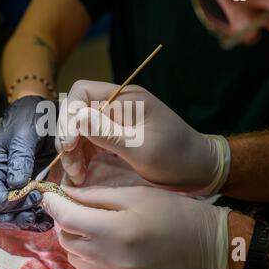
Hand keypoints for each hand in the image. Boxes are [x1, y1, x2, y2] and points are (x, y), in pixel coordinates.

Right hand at [0, 96, 56, 231]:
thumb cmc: (30, 118)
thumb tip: (17, 185)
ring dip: (26, 222)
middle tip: (39, 213)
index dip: (11, 203)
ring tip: (46, 220)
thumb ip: (20, 157)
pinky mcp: (26, 189)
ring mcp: (10, 186)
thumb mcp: (25, 133)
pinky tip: (49, 218)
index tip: (33, 195)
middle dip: (17, 218)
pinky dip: (35, 218)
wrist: (42, 112)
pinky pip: (25, 211)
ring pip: (10, 217)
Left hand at [42, 185, 230, 268]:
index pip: (67, 218)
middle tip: (72, 204)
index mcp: (115, 232)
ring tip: (86, 221)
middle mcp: (110, 258)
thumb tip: (69, 192)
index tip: (48, 193)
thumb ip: (98, 195)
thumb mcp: (137, 195)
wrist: (204, 245)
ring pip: (74, 256)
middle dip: (63, 219)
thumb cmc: (173, 213)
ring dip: (72, 236)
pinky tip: (97, 239)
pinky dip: (84, 252)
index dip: (53, 204)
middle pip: (66, 239)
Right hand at [56, 80, 229, 194]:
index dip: (69, 116)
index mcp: (126, 99)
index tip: (69, 144)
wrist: (198, 168)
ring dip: (73, 151)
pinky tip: (82, 173)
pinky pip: (89, 141)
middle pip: (77, 111)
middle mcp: (118, 104)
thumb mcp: (142, 150)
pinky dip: (82, 156)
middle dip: (69, 138)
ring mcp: (115, 119)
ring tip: (77, 176)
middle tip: (72, 167)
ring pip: (80, 128)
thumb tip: (76, 119)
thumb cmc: (176, 158)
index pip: (82, 93)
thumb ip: (108, 134)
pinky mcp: (115, 134)